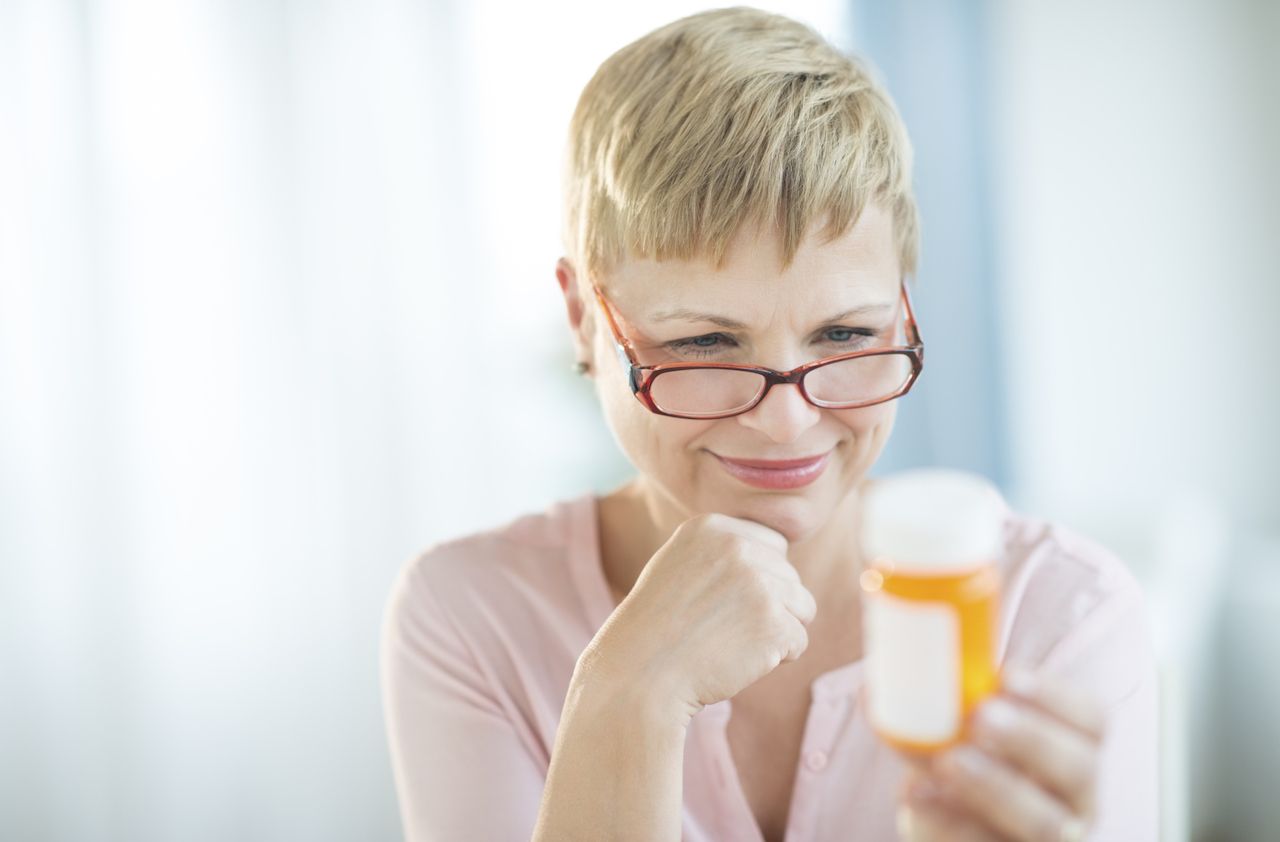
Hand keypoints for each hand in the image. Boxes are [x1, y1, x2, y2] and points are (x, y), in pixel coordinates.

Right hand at [575, 512, 817, 724]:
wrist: (639, 675)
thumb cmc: (658, 628)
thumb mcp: (680, 565)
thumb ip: (724, 551)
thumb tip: (781, 551)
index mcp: (711, 527)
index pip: (774, 547)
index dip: (756, 581)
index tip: (720, 602)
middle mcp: (736, 547)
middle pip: (790, 577)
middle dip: (768, 607)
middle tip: (721, 628)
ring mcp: (757, 584)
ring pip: (803, 607)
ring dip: (776, 631)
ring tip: (732, 642)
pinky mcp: (773, 623)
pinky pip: (799, 642)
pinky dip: (775, 659)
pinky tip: (737, 660)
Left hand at [895, 668, 1103, 841]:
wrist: (950, 839)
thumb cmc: (959, 775)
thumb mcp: (953, 743)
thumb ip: (931, 713)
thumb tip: (878, 685)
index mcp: (1072, 754)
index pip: (1091, 720)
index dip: (1055, 696)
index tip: (1006, 675)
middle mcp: (1075, 803)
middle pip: (1079, 769)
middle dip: (1031, 739)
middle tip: (980, 716)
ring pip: (1044, 824)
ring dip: (994, 787)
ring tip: (947, 761)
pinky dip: (950, 825)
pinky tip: (916, 795)